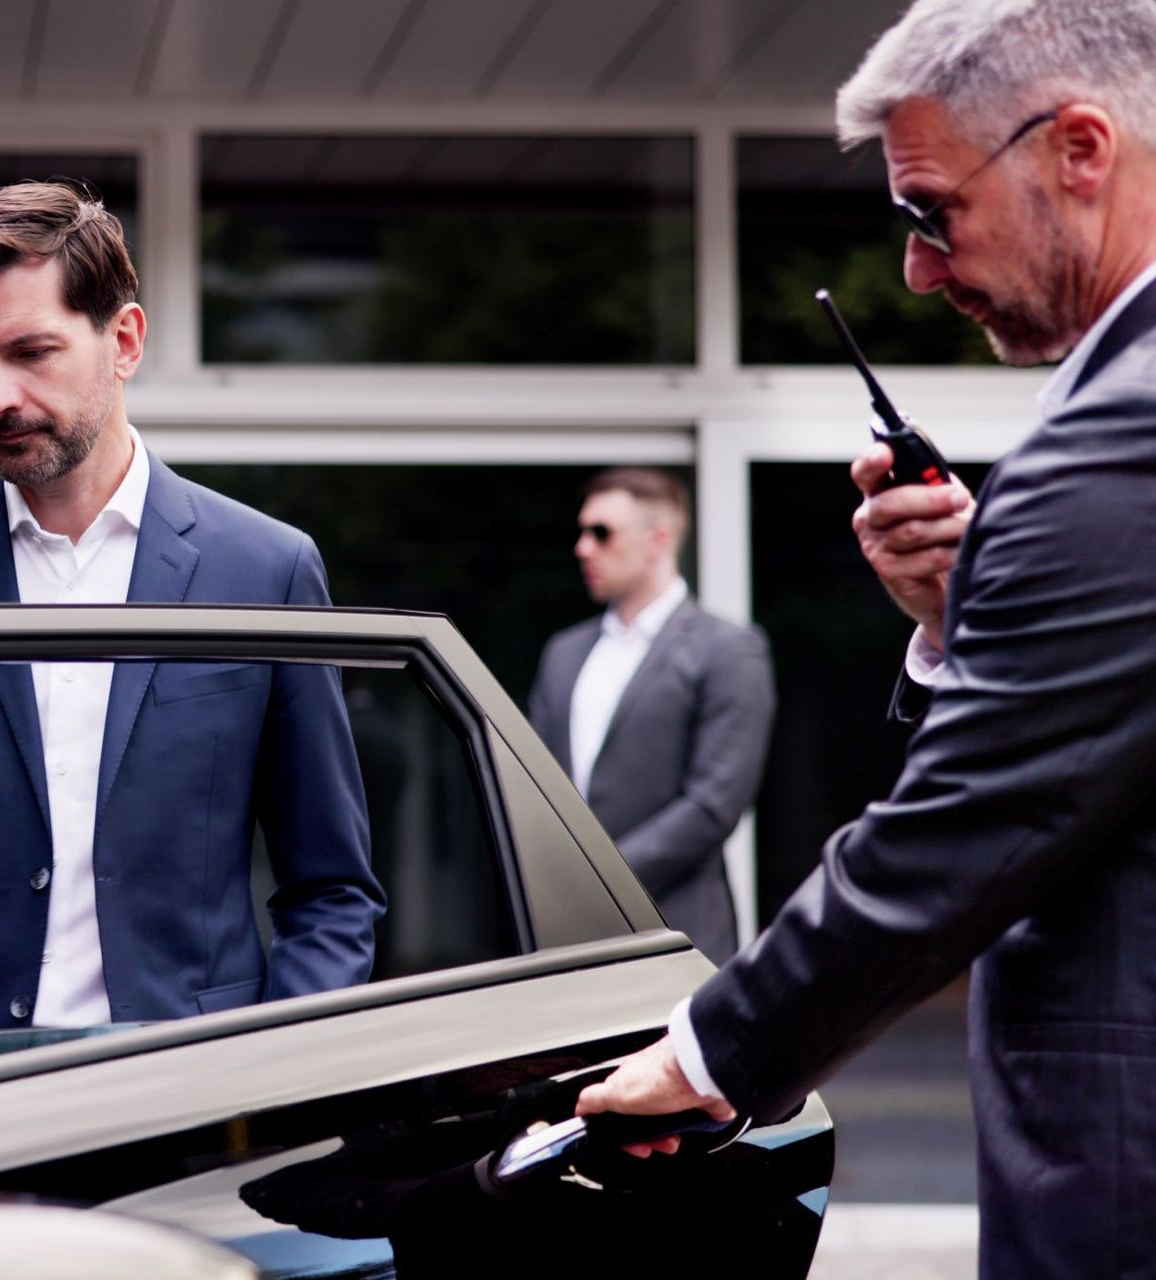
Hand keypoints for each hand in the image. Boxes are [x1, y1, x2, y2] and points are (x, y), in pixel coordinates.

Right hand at [575, 1037, 735, 1157]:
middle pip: (644, 1123)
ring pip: (667, 1126)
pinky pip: (691, 1122)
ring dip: (667, 1138)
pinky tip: (686, 1131)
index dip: (620, 1134)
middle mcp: (653, 1085)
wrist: (701, 1072)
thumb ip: (594, 1099)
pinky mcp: (698, 1100)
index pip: (618, 1113)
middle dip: (647, 1140)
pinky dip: (688, 1130)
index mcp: (630, 1082)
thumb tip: (579, 1106)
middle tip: (651, 1145)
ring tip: (671, 1141)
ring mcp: (676, 1093)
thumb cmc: (661, 1074)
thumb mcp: (615, 1090)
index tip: (625, 1143)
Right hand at [851, 442, 973, 650]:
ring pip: (913, 531)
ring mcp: (875, 546)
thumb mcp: (940, 497)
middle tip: (961, 499)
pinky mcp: (888, 572)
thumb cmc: (942, 531)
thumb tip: (938, 476)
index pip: (865, 472)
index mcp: (878, 491)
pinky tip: (959, 552)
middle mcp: (869, 518)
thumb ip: (934, 482)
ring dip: (949, 528)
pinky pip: (925, 558)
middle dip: (931, 499)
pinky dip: (950, 554)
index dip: (872, 461)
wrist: (944, 580)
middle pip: (891, 503)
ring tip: (967, 529)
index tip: (885, 454)